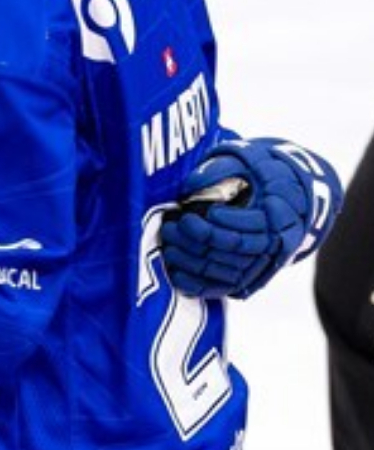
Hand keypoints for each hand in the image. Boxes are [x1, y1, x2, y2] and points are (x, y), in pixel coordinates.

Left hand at [161, 137, 341, 298]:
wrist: (277, 197)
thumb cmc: (254, 175)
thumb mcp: (244, 162)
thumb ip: (219, 170)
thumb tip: (191, 185)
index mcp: (280, 214)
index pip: (254, 224)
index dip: (225, 221)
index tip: (196, 214)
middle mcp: (276, 242)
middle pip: (238, 248)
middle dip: (202, 238)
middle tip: (172, 226)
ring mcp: (262, 263)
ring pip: (229, 270)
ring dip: (195, 261)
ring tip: (168, 246)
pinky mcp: (247, 278)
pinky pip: (225, 287)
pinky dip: (201, 285)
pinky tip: (176, 275)